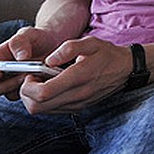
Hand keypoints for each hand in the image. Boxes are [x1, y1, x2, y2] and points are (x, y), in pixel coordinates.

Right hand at [0, 26, 59, 101]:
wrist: (54, 45)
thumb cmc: (35, 38)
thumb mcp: (28, 34)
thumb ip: (20, 41)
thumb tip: (21, 58)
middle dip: (2, 86)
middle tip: (22, 75)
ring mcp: (9, 86)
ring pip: (6, 96)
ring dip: (19, 89)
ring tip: (35, 74)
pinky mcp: (24, 92)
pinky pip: (24, 99)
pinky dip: (33, 91)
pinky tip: (43, 79)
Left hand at [18, 36, 133, 113]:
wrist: (127, 70)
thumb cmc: (106, 54)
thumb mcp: (90, 42)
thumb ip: (67, 48)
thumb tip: (48, 60)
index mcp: (78, 77)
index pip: (42, 93)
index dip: (28, 86)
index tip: (31, 74)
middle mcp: (77, 95)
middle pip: (36, 107)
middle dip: (26, 94)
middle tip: (33, 78)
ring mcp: (77, 104)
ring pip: (42, 111)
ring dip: (34, 98)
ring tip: (42, 82)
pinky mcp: (78, 108)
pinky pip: (52, 110)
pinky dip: (45, 101)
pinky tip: (52, 87)